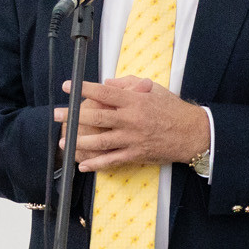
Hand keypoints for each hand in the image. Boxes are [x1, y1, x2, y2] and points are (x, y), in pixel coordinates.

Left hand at [55, 76, 209, 172]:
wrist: (192, 133)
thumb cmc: (172, 108)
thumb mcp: (153, 89)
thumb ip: (129, 84)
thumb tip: (106, 82)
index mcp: (135, 101)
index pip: (105, 92)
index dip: (84, 89)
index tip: (68, 86)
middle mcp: (132, 119)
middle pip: (97, 117)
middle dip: (73, 115)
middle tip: (56, 113)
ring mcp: (133, 139)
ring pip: (101, 141)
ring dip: (80, 142)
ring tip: (64, 141)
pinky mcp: (136, 155)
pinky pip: (113, 161)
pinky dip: (97, 164)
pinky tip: (83, 165)